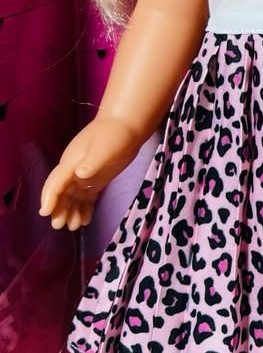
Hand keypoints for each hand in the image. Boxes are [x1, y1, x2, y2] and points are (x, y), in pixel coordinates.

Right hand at [38, 116, 143, 230]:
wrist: (126, 125)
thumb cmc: (113, 134)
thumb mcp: (103, 148)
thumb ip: (92, 162)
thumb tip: (80, 174)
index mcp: (71, 162)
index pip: (55, 183)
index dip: (49, 198)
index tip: (45, 213)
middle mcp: (74, 170)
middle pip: (61, 193)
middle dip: (58, 209)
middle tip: (60, 226)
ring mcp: (84, 176)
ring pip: (72, 198)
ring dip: (70, 212)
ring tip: (74, 227)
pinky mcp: (96, 180)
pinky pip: (86, 197)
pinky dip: (84, 209)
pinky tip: (85, 220)